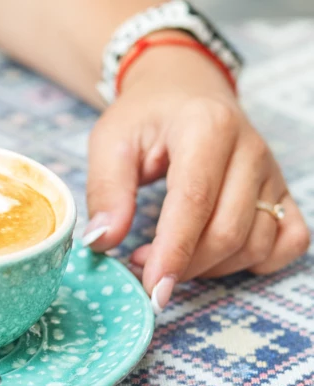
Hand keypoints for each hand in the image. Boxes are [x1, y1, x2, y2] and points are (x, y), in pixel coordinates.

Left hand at [82, 38, 309, 311]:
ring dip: (210, 267)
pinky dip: (257, 261)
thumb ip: (105, 191)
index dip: (173, 252)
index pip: (195, 202)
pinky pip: (290, 241)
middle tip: (141, 263)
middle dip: (184, 265)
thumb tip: (102, 242)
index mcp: (206, 127)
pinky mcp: (282, 190)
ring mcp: (271, 171)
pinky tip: (217, 257)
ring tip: (168, 255)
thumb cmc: (144, 117)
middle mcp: (249, 149)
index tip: (152, 289)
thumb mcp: (110, 142)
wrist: (182, 90)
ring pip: (255, 244)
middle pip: (228, 231)